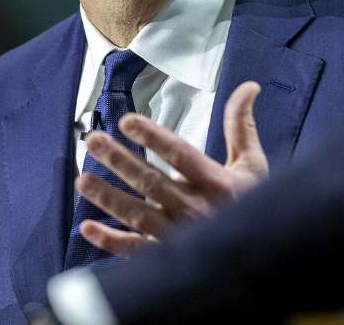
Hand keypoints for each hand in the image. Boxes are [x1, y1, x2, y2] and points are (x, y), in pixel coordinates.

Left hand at [76, 81, 266, 256]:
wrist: (260, 255)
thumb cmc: (253, 205)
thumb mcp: (253, 164)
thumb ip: (241, 126)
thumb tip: (248, 87)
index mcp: (217, 183)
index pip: (181, 155)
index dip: (154, 137)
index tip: (127, 121)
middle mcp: (196, 209)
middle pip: (151, 182)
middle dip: (120, 160)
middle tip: (93, 140)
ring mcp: (179, 235)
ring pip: (138, 215)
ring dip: (108, 197)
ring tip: (83, 179)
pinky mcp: (168, 256)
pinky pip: (136, 251)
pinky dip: (111, 241)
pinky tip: (88, 227)